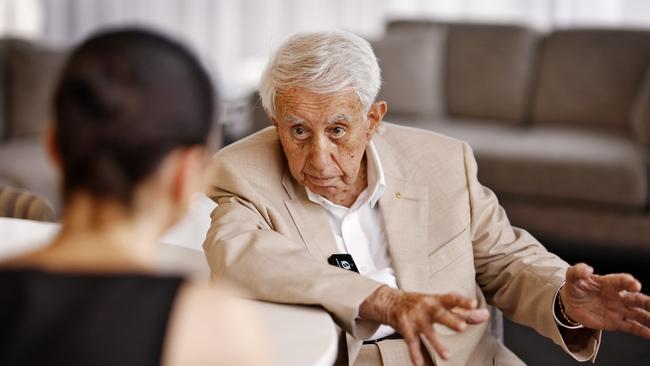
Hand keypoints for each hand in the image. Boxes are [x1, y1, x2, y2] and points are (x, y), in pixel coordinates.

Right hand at [359, 286, 488, 365]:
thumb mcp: (440, 305)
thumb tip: (485, 315)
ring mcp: (415, 318)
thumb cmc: (421, 304)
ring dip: (437, 344)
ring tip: (447, 356)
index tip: (474, 304)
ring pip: (427, 332)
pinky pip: (411, 342)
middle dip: (450, 320)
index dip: (462, 301)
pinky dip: (414, 353)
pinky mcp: (405, 327)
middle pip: (439, 313)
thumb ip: (463, 312)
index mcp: (437, 300)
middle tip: (462, 327)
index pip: (452, 299)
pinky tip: (418, 363)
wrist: (390, 301)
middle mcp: (426, 307)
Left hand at [560, 263, 649, 338]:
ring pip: (638, 314)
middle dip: (647, 302)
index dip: (629, 282)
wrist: (570, 304)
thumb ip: (578, 271)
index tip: (635, 286)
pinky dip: (643, 331)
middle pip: (637, 299)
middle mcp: (618, 296)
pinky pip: (632, 327)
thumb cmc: (575, 287)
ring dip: (648, 318)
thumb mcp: (573, 277)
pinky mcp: (617, 323)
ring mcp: (619, 310)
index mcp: (610, 283)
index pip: (622, 281)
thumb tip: (588, 269)